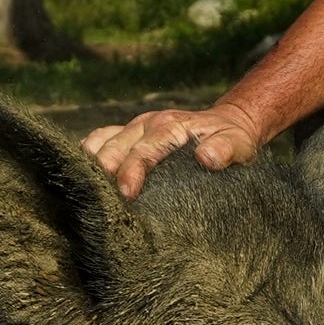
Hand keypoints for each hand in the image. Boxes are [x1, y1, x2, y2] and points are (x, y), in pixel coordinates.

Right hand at [81, 100, 265, 196]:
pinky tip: (83, 177)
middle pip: (114, 146)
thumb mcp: (239, 144)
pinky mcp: (128, 133)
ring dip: (91, 164)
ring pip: (100, 141)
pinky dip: (88, 155)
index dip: (131, 172)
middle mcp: (147, 123)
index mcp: (170, 126)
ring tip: (85, 191)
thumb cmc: (233, 139)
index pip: (143, 150)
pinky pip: (99, 139)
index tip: (125, 194)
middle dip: (104, 172)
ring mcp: (135, 126)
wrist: (228, 123)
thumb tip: (205, 158)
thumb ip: (225, 149)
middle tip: (99, 202)